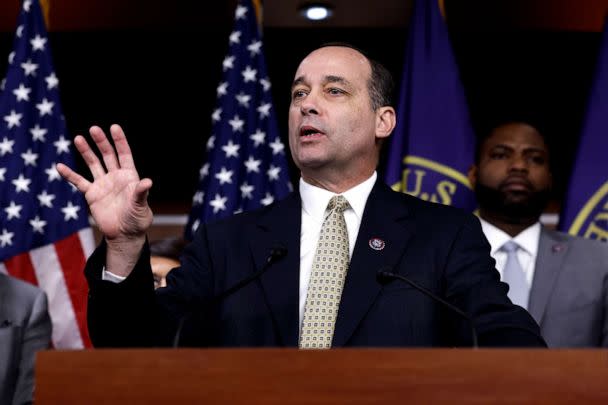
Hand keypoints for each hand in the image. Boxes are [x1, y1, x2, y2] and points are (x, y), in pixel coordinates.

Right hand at [57, 125, 152, 272]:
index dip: (120, 141)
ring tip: (78, 138)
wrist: (124, 235)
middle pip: (107, 155)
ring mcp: (103, 184)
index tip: (114, 127)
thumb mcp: (141, 206)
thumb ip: (141, 193)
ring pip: (93, 164)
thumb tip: (147, 181)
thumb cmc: (137, 220)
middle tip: (94, 129)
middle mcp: (115, 177)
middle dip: (101, 142)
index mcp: (130, 177)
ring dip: (86, 152)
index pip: (124, 154)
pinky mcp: (91, 194)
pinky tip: (60, 166)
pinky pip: (79, 182)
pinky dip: (70, 175)